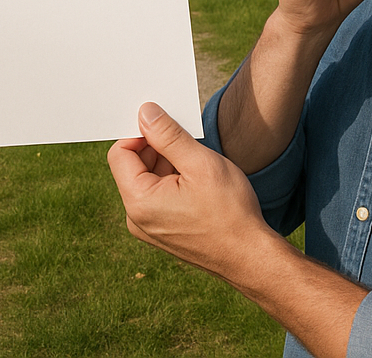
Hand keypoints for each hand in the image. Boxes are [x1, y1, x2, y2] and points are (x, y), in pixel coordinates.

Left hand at [107, 102, 271, 279]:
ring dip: (167, 165)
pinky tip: (199, 184)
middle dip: (157, 149)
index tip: (167, 126)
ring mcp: (148, 229)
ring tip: (199, 168)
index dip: (140, 133)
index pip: (120, 153)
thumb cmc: (230, 213)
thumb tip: (144, 113)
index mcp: (138, 202)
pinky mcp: (161, 233)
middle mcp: (136, 219)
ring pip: (147, 181)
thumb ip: (167, 135)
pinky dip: (173, 183)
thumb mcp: (200, 163)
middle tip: (189, 144)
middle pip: (133, 166)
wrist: (251, 258)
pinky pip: (157, 198)